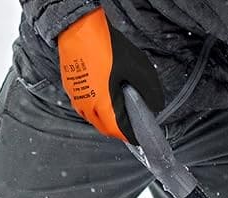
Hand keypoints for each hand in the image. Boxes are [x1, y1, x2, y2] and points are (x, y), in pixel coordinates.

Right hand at [56, 7, 164, 143]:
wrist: (78, 29)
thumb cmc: (106, 47)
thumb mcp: (137, 68)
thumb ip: (150, 90)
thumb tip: (157, 105)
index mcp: (103, 104)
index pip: (119, 131)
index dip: (131, 136)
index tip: (140, 137)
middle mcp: (87, 105)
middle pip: (105, 128)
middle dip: (118, 130)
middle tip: (131, 125)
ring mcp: (76, 97)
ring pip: (92, 118)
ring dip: (105, 120)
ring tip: (119, 112)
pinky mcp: (70, 88)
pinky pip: (84, 106)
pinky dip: (95, 109)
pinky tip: (103, 97)